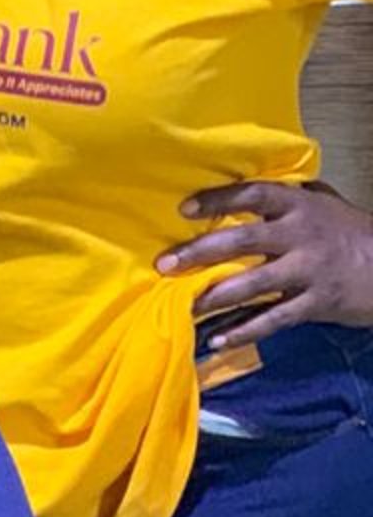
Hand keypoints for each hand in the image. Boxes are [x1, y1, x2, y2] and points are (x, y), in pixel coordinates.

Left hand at [159, 179, 372, 344]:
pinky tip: (217, 339)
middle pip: (244, 240)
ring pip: (254, 284)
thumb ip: (290, 194)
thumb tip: (252, 177)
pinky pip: (274, 319)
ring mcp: (308, 271)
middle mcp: (300, 235)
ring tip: (183, 305)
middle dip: (201, 251)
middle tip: (165, 263)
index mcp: (299, 205)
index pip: (253, 194)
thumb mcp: (325, 203)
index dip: (218, 199)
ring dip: (215, 297)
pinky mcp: (316, 303)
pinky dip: (245, 331)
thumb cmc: (351, 231)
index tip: (185, 209)